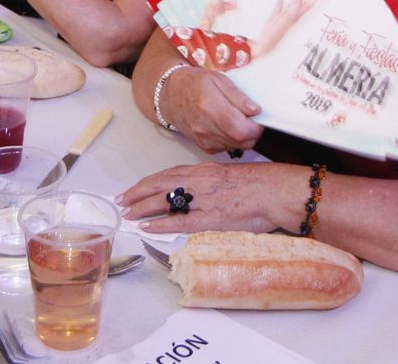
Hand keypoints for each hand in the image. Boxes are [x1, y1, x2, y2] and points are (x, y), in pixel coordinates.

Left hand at [117, 161, 304, 234]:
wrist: (276, 191)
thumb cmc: (259, 184)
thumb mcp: (229, 176)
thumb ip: (210, 182)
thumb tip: (197, 191)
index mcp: (204, 171)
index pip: (168, 175)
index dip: (148, 182)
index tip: (134, 189)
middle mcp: (199, 182)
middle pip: (160, 185)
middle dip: (138, 193)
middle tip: (121, 201)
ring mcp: (203, 200)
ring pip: (165, 201)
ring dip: (142, 206)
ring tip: (127, 213)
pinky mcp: (211, 218)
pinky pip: (180, 221)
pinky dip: (161, 223)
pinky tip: (147, 226)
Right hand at [161, 65, 262, 153]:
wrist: (170, 96)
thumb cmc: (194, 84)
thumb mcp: (218, 79)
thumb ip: (238, 96)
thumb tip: (255, 110)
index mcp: (210, 107)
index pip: (243, 130)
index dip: (257, 126)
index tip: (258, 116)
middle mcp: (206, 128)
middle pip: (243, 141)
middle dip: (253, 132)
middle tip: (249, 117)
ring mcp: (204, 140)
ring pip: (237, 146)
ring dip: (243, 136)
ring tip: (236, 118)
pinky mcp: (204, 147)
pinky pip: (228, 147)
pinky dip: (233, 139)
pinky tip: (226, 125)